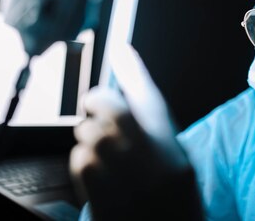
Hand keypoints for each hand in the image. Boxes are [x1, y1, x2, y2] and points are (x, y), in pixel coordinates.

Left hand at [69, 44, 202, 220]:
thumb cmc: (164, 203)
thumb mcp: (169, 164)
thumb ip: (150, 127)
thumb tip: (128, 89)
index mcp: (173, 154)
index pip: (153, 103)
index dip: (135, 72)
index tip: (121, 51)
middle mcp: (154, 166)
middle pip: (114, 113)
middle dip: (98, 105)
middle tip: (94, 110)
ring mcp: (129, 185)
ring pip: (92, 136)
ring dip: (87, 138)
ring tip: (98, 152)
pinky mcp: (106, 202)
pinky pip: (82, 162)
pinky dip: (81, 162)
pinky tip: (93, 173)